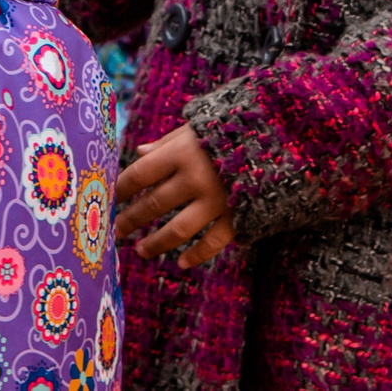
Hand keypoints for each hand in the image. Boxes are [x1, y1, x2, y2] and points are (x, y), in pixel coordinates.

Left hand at [113, 125, 235, 268]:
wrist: (283, 138)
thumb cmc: (232, 129)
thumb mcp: (197, 128)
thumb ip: (167, 143)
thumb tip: (139, 153)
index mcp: (182, 152)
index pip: (139, 174)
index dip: (120, 188)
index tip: (108, 198)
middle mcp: (195, 178)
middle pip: (153, 205)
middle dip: (131, 219)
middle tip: (116, 231)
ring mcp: (216, 201)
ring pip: (177, 230)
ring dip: (155, 243)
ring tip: (140, 251)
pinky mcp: (236, 216)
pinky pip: (212, 243)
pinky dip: (196, 255)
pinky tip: (181, 263)